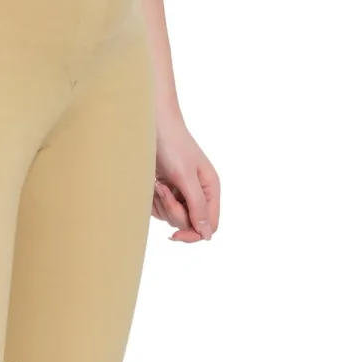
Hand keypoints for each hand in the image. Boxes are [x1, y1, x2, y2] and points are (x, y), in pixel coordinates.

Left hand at [152, 114, 220, 242]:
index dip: (194, 234)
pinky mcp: (166, 192)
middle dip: (173, 211)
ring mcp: (182, 194)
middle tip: (163, 189)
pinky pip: (159, 210)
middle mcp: (199, 194)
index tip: (176, 235)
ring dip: (161, 204)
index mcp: (210, 189)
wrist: (152, 126)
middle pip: (188, 224)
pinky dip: (153, 200)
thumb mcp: (186, 177)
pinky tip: (153, 182)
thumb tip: (207, 234)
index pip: (209, 226)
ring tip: (158, 182)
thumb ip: (197, 206)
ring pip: (171, 218)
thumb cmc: (172, 146)